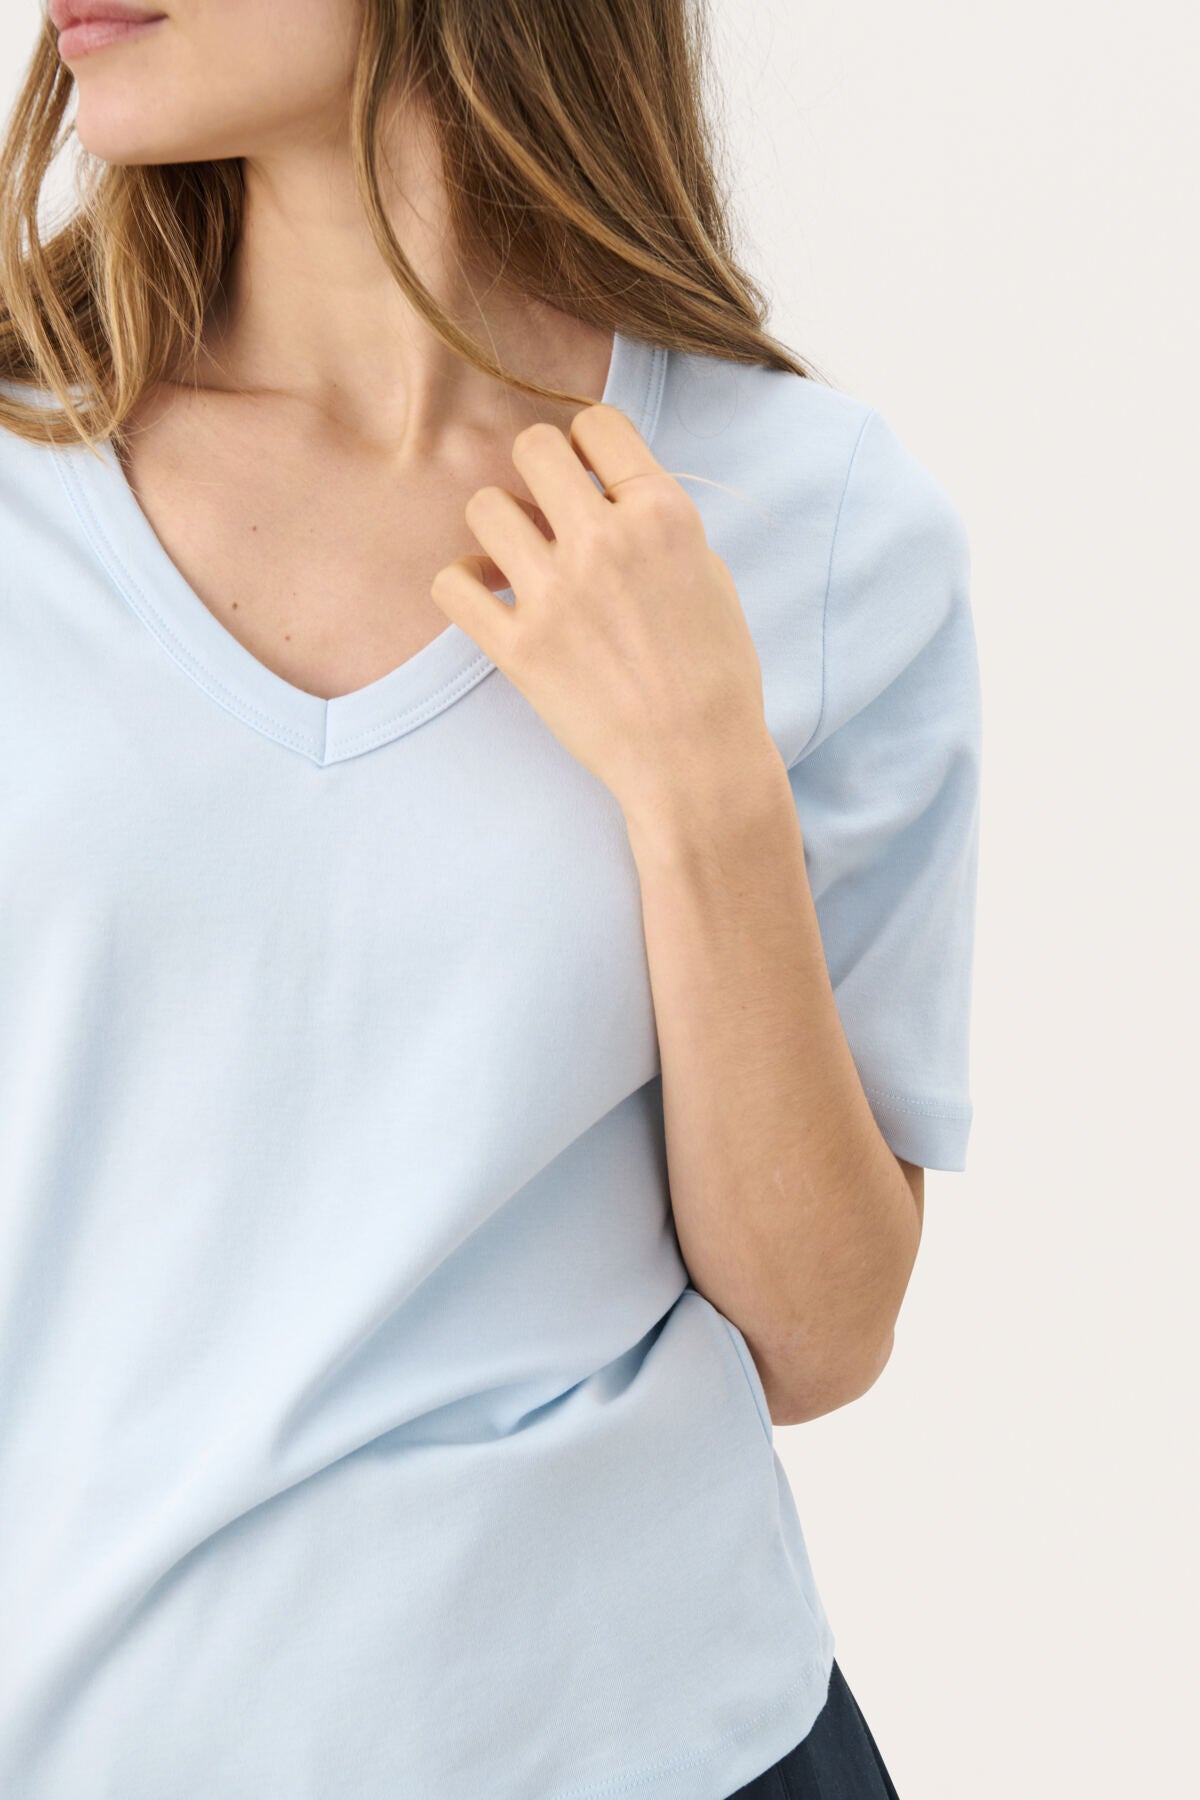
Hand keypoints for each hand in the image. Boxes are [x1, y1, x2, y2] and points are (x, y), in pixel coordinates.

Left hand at [429, 402, 769, 818]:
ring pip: (484, 506)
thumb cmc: (716, 675)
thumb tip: (606, 496)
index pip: (598, 424)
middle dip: (537, 472)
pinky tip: (490, 599)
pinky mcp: (517, 647)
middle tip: (547, 512)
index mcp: (663, 516)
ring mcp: (555, 594)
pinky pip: (453, 583)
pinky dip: (464, 585)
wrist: (696, 761)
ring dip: (498, 527)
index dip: (587, 445)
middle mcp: (605, 542)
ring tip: (517, 559)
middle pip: (533, 448)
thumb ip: (657, 525)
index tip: (588, 476)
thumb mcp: (710, 576)